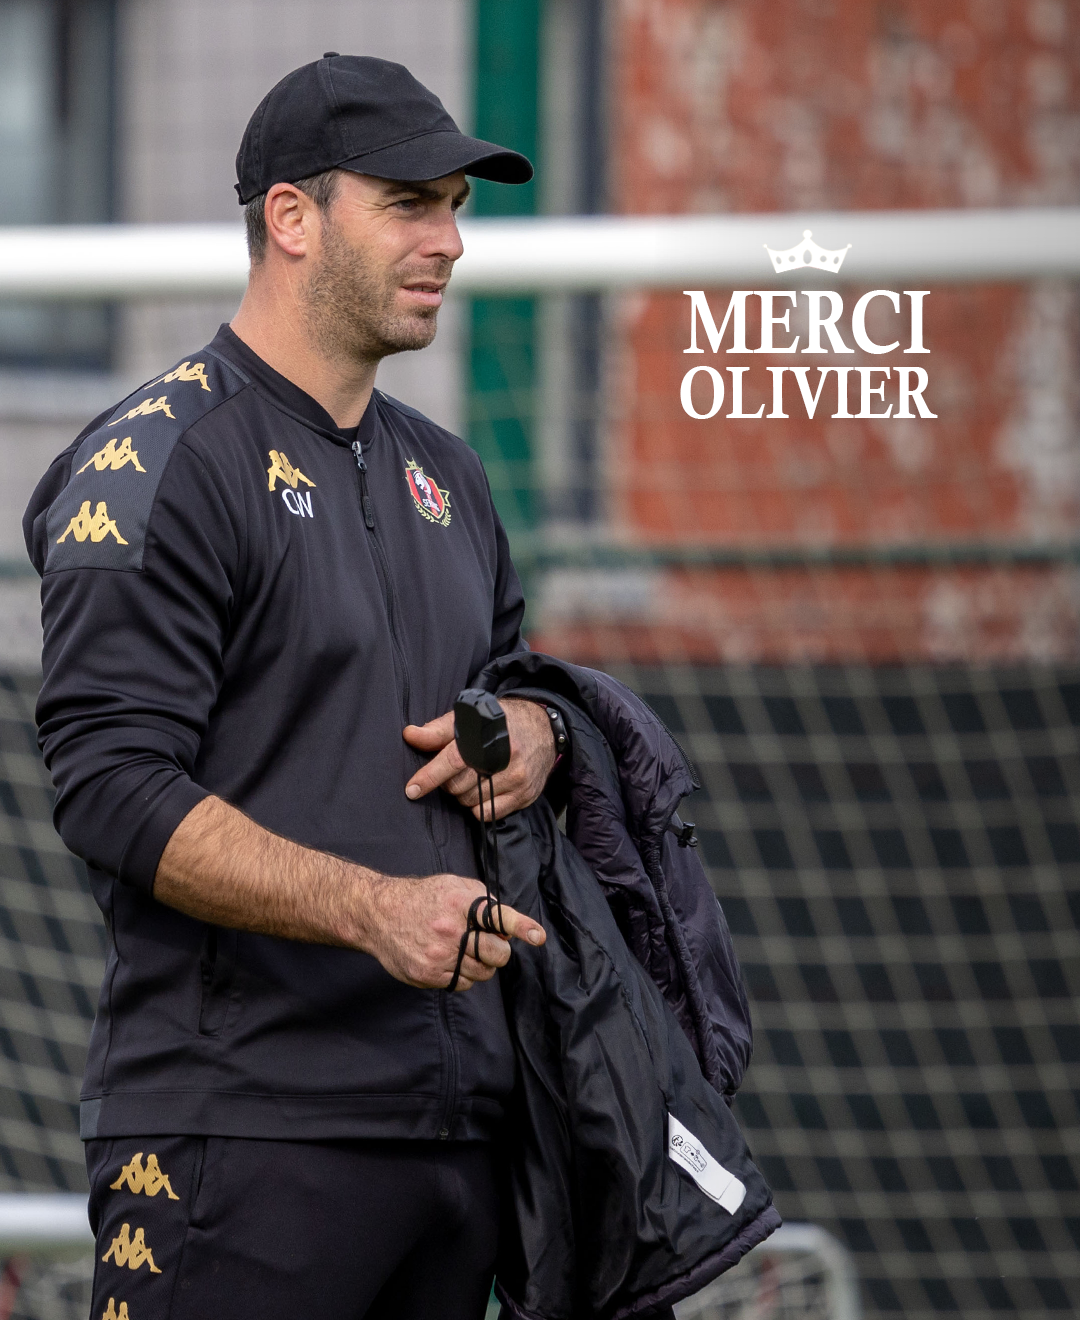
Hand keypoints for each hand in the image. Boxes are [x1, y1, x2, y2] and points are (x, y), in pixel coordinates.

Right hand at [360, 870, 544, 990]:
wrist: (379, 914)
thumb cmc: (422, 898)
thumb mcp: (454, 886)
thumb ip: (484, 903)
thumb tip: (507, 927)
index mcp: (460, 903)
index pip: (498, 916)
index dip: (521, 926)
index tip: (538, 936)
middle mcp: (450, 930)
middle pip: (497, 953)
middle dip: (499, 950)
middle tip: (487, 943)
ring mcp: (438, 955)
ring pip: (483, 973)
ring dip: (481, 964)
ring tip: (462, 949)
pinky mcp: (427, 975)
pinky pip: (462, 984)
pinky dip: (463, 974)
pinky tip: (448, 959)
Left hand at [403, 698, 556, 820]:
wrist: (543, 728)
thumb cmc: (501, 722)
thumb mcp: (470, 718)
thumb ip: (438, 730)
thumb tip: (410, 735)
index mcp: (489, 735)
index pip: (453, 761)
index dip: (430, 776)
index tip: (412, 789)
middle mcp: (507, 758)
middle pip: (459, 786)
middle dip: (448, 782)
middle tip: (453, 771)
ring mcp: (518, 779)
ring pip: (472, 802)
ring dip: (463, 794)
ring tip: (472, 777)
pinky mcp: (525, 795)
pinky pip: (488, 813)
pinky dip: (479, 806)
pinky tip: (484, 789)